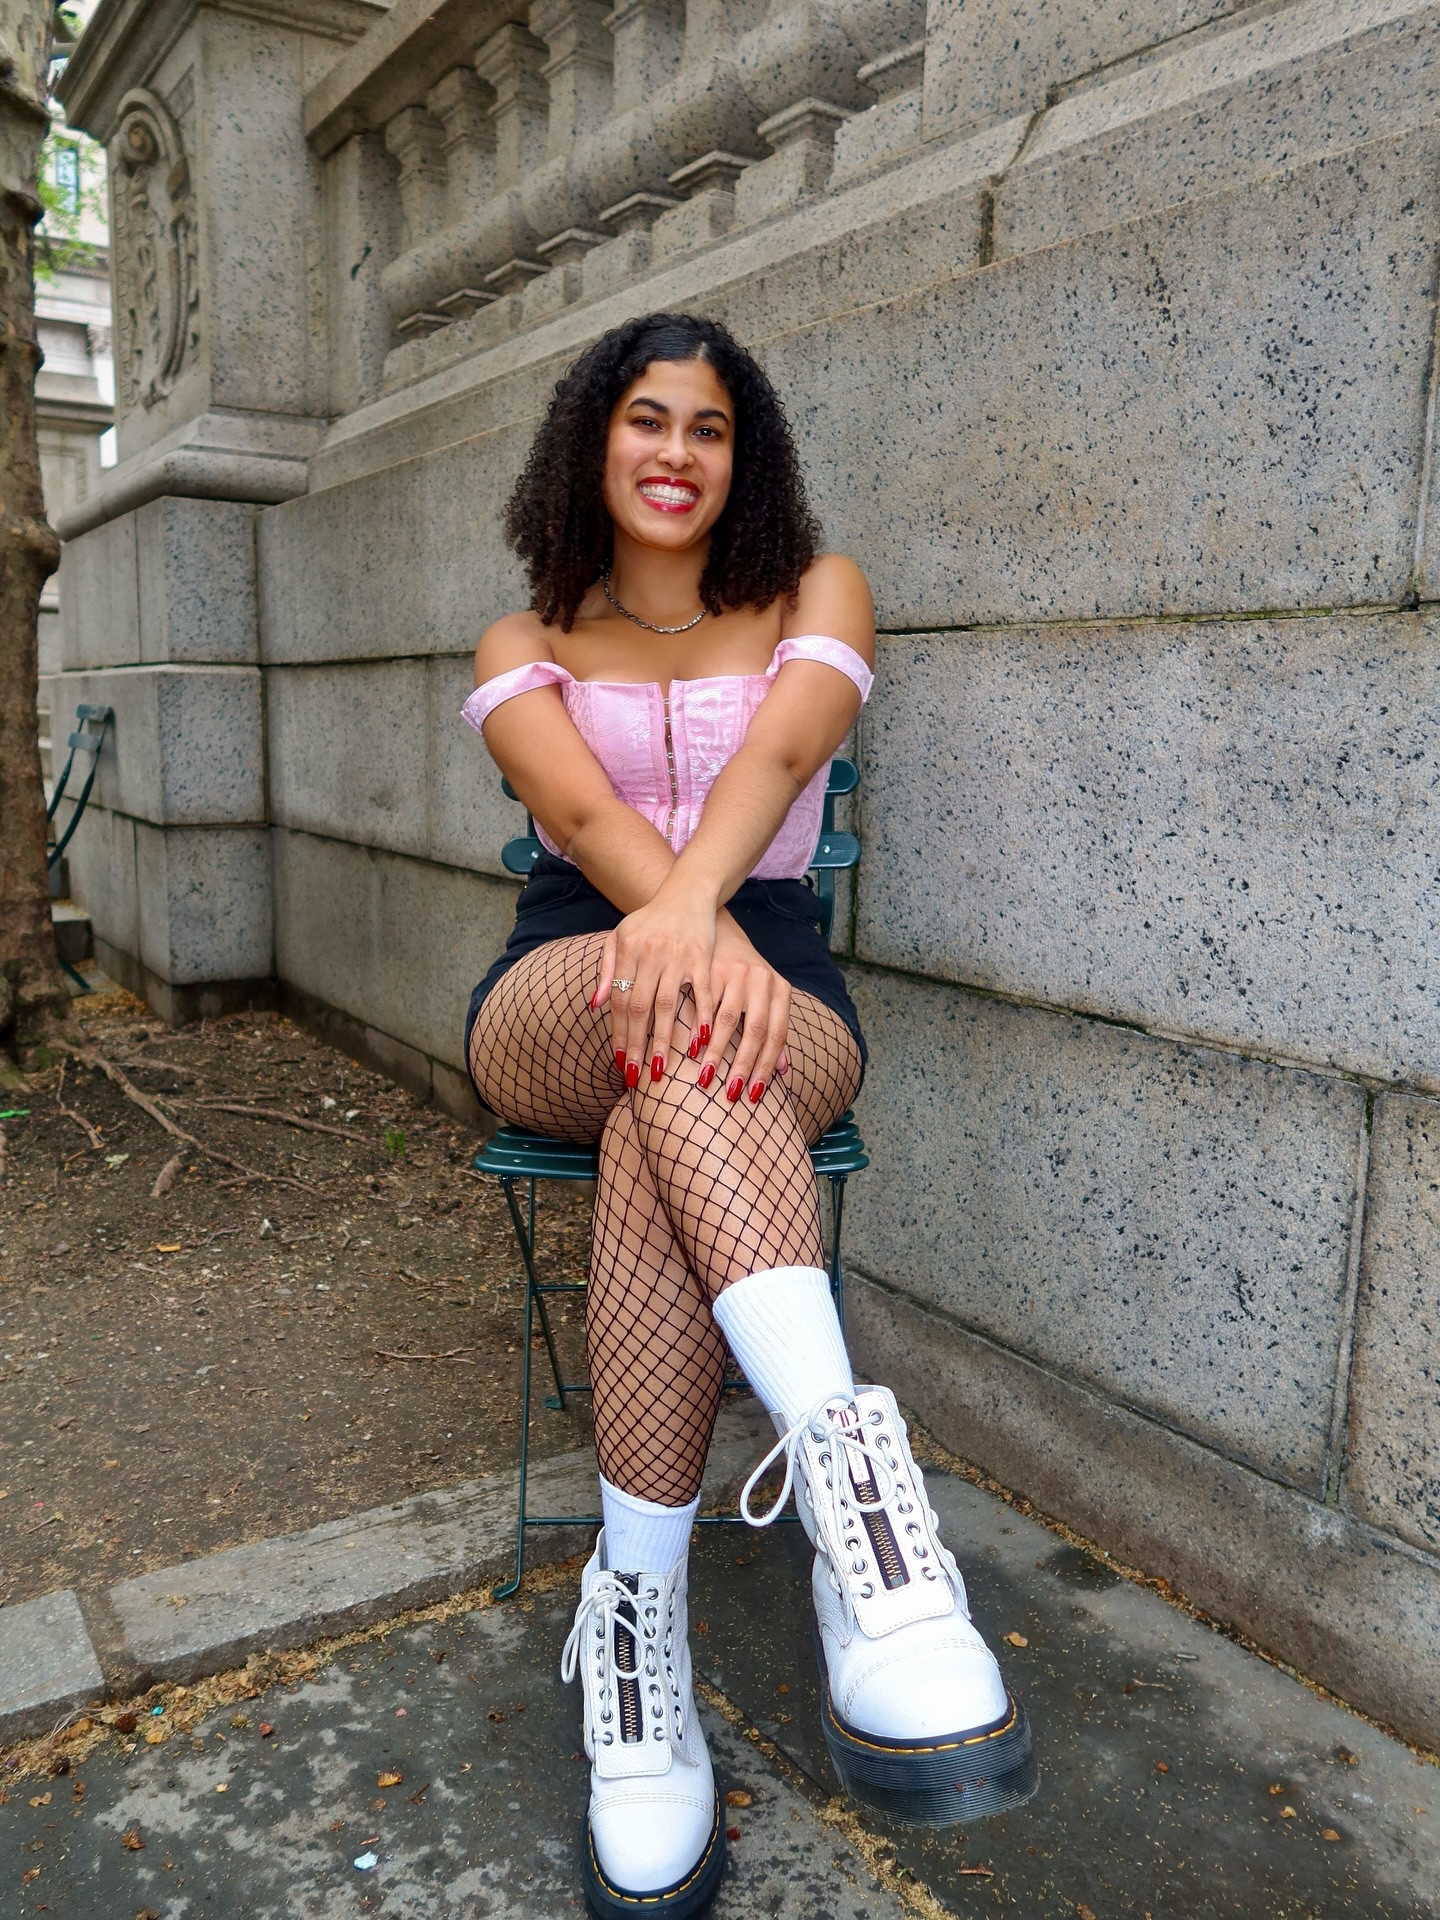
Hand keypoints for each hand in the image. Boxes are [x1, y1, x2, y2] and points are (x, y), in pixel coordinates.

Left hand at [592, 887, 718, 1086]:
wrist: (686, 893)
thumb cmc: (649, 922)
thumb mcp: (619, 938)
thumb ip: (607, 970)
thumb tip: (596, 1006)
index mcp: (628, 950)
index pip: (620, 1000)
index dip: (619, 1032)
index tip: (620, 1061)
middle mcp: (650, 953)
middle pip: (640, 1007)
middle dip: (636, 1044)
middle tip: (636, 1075)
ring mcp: (678, 955)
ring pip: (668, 1004)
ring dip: (664, 1039)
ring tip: (661, 1068)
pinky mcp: (702, 956)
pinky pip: (702, 991)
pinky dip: (701, 1017)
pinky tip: (699, 1042)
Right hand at [695, 913, 791, 1105]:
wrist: (722, 932)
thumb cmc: (744, 976)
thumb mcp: (766, 998)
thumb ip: (773, 1030)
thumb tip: (782, 1071)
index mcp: (781, 990)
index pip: (777, 1035)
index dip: (766, 1067)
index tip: (754, 1095)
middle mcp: (763, 980)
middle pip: (756, 1031)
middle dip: (743, 1066)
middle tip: (730, 1094)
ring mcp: (737, 972)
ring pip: (728, 1020)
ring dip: (717, 1053)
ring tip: (706, 1078)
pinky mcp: (711, 968)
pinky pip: (705, 1004)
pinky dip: (697, 1029)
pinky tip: (690, 1049)